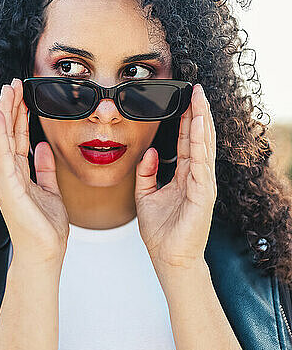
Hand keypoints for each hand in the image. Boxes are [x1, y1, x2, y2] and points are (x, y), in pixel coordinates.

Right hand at [0, 78, 68, 264]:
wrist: (45, 253)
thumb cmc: (45, 227)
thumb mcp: (49, 190)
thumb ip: (45, 168)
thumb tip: (44, 147)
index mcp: (17, 174)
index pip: (17, 137)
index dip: (20, 115)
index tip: (23, 94)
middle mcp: (7, 174)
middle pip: (8, 133)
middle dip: (11, 107)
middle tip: (14, 83)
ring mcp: (5, 179)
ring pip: (3, 138)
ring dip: (5, 113)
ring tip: (7, 90)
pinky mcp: (7, 186)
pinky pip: (3, 153)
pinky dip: (1, 133)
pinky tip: (0, 114)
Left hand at [134, 83, 216, 274]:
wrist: (168, 259)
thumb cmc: (160, 232)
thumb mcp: (145, 196)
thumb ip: (146, 173)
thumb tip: (149, 152)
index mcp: (184, 176)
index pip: (187, 142)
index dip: (187, 120)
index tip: (185, 100)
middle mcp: (196, 177)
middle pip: (199, 139)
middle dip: (198, 113)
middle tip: (196, 90)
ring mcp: (202, 184)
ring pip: (204, 146)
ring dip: (202, 122)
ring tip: (200, 100)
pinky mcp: (203, 194)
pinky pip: (201, 163)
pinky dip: (200, 143)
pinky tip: (198, 126)